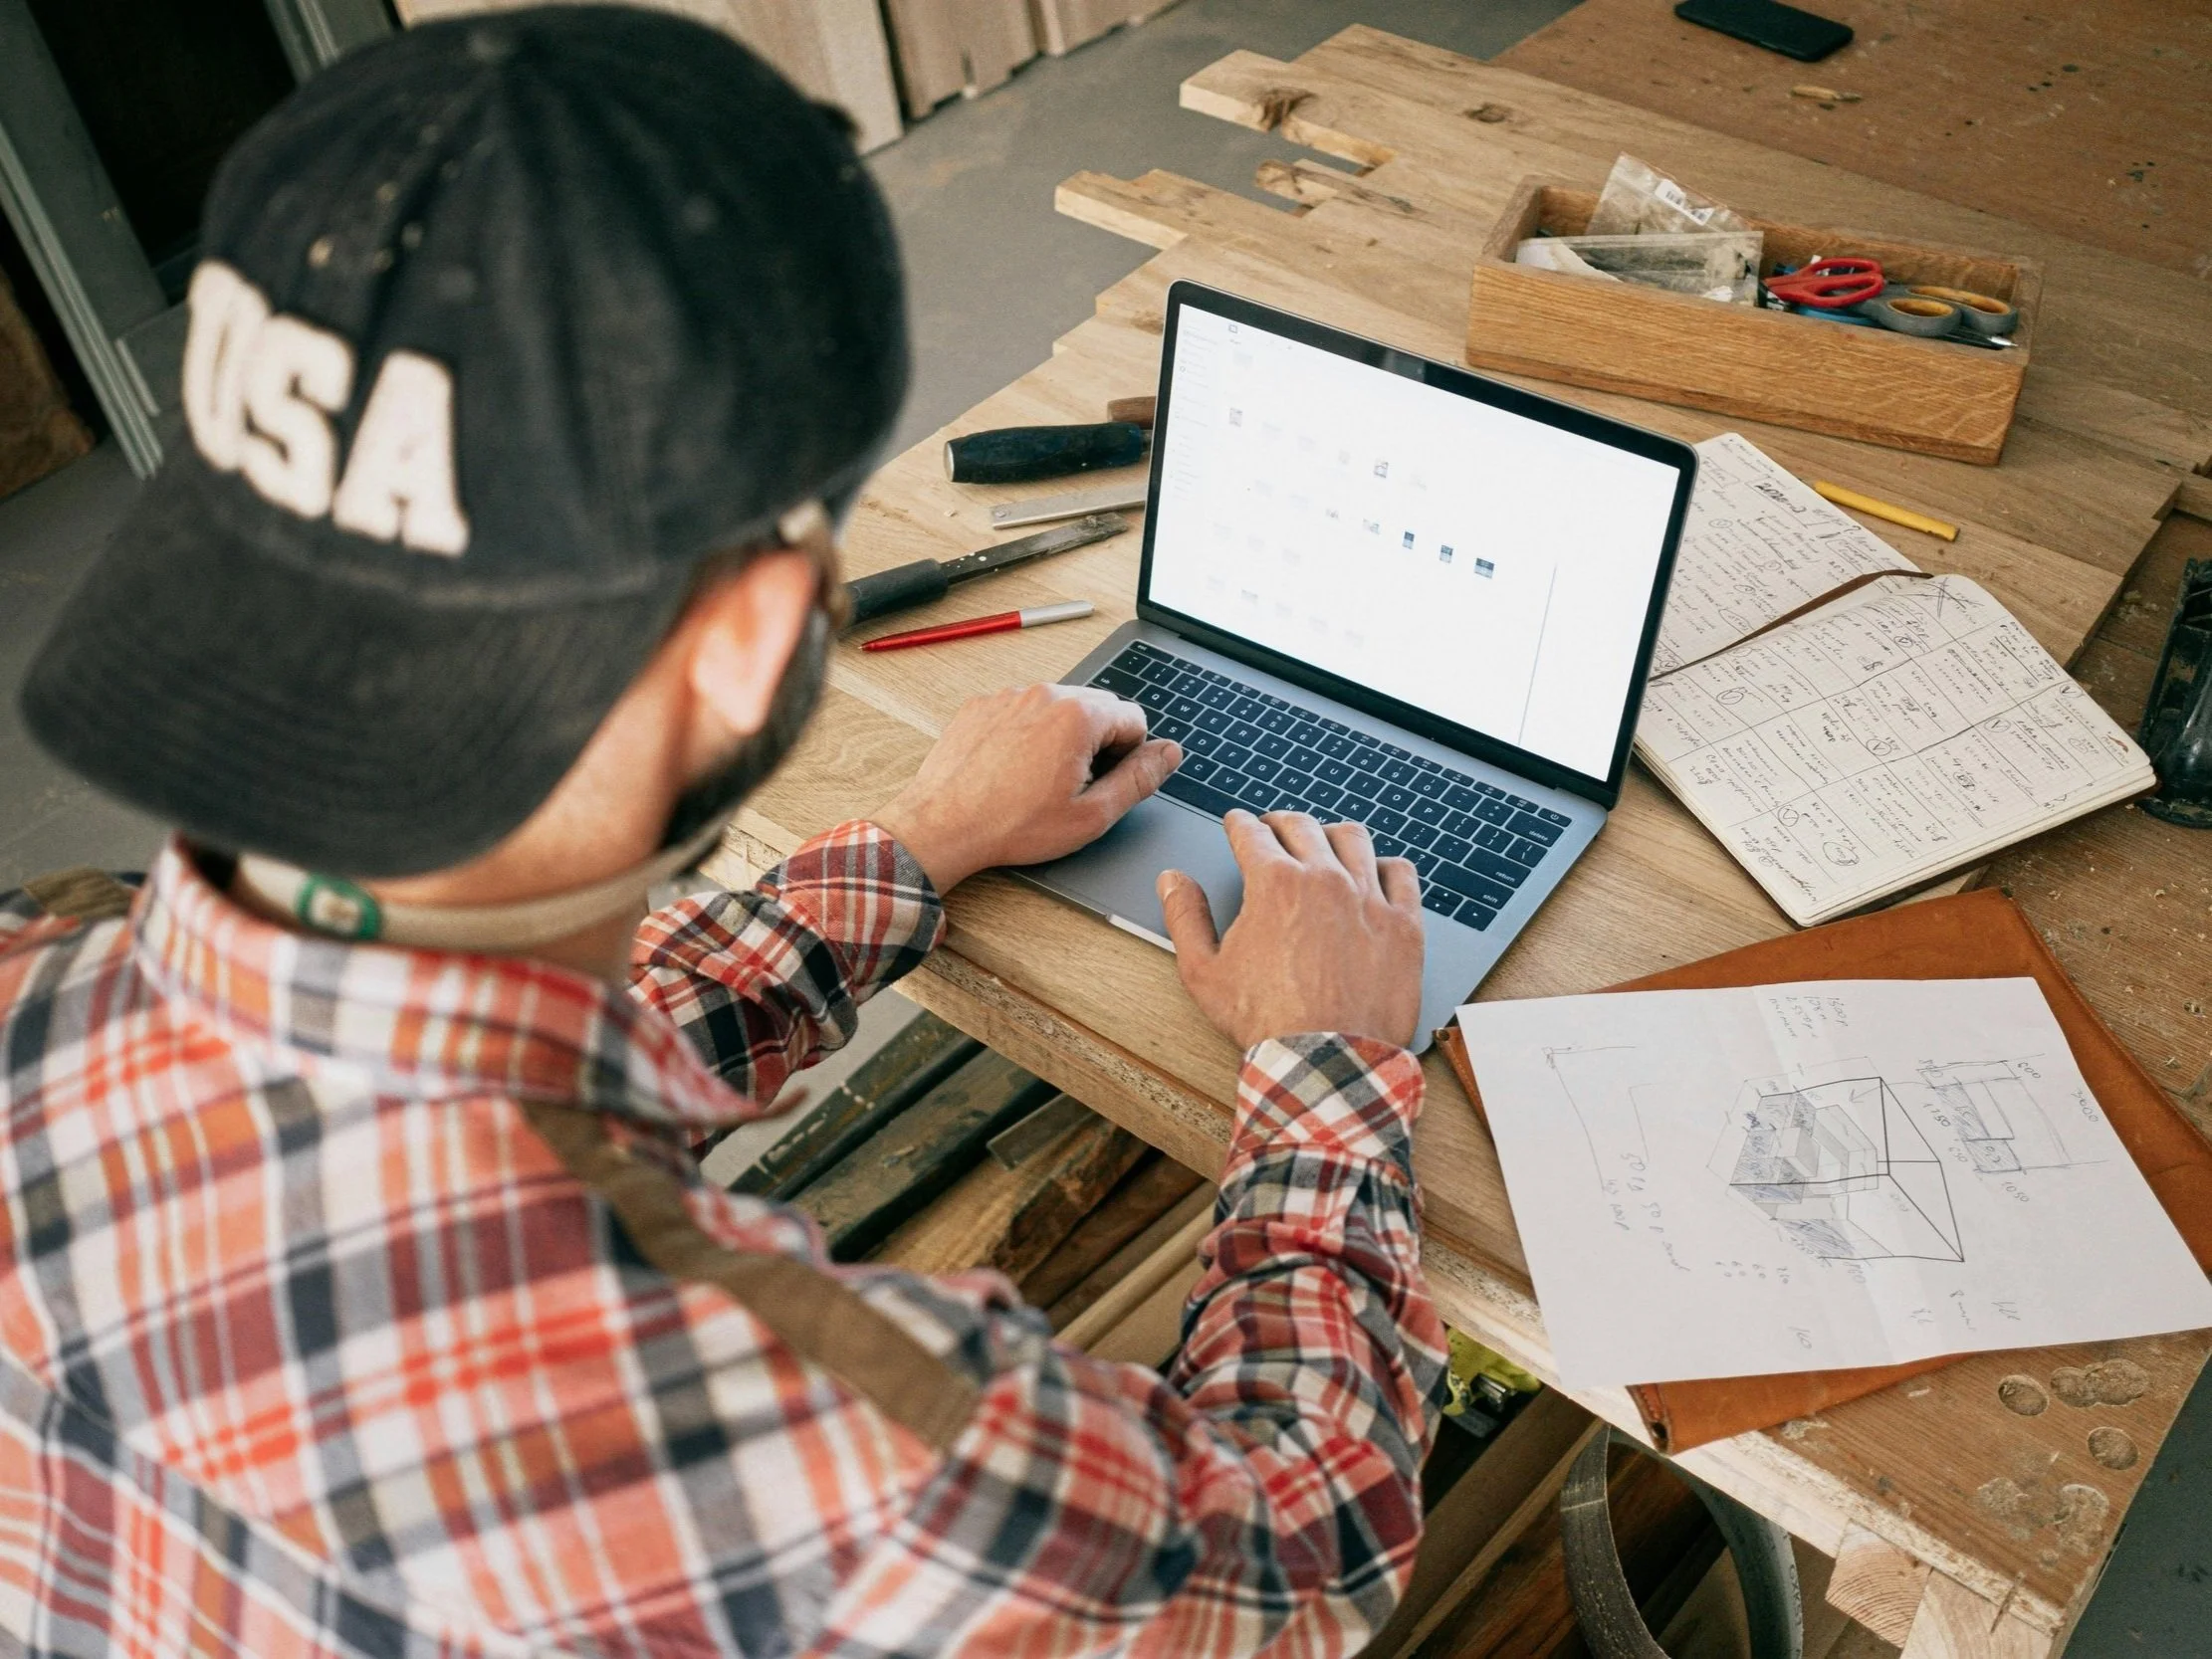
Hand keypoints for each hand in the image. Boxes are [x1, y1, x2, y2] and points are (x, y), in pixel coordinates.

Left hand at [873, 683, 1179, 890]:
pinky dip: (1026, 734)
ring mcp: (1008, 696)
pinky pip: (1021, 710)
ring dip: (1060, 737)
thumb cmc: (1011, 825)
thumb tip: (1168, 754)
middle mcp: (1044, 694)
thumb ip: (1140, 779)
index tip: (1104, 781)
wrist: (942, 826)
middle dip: (1096, 743)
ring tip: (1037, 780)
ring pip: (1058, 708)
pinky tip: (1012, 770)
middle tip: (1072, 786)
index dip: (1129, 755)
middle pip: (1097, 708)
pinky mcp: (982, 705)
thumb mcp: (1091, 814)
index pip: (1134, 718)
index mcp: (1078, 716)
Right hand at [1159, 810, 1424, 1050]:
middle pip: (1302, 826)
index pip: (1252, 832)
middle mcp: (1324, 878)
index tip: (1238, 824)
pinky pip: (1401, 873)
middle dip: (1281, 822)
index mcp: (1274, 882)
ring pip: (1353, 839)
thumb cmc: (1266, 1022)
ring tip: (1325, 842)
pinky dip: (1385, 867)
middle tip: (1274, 829)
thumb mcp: (1204, 973)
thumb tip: (1173, 880)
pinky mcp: (1403, 924)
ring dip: (1332, 835)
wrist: (1326, 1061)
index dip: (1239, 824)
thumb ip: (1185, 917)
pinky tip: (1376, 873)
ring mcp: (1369, 898)